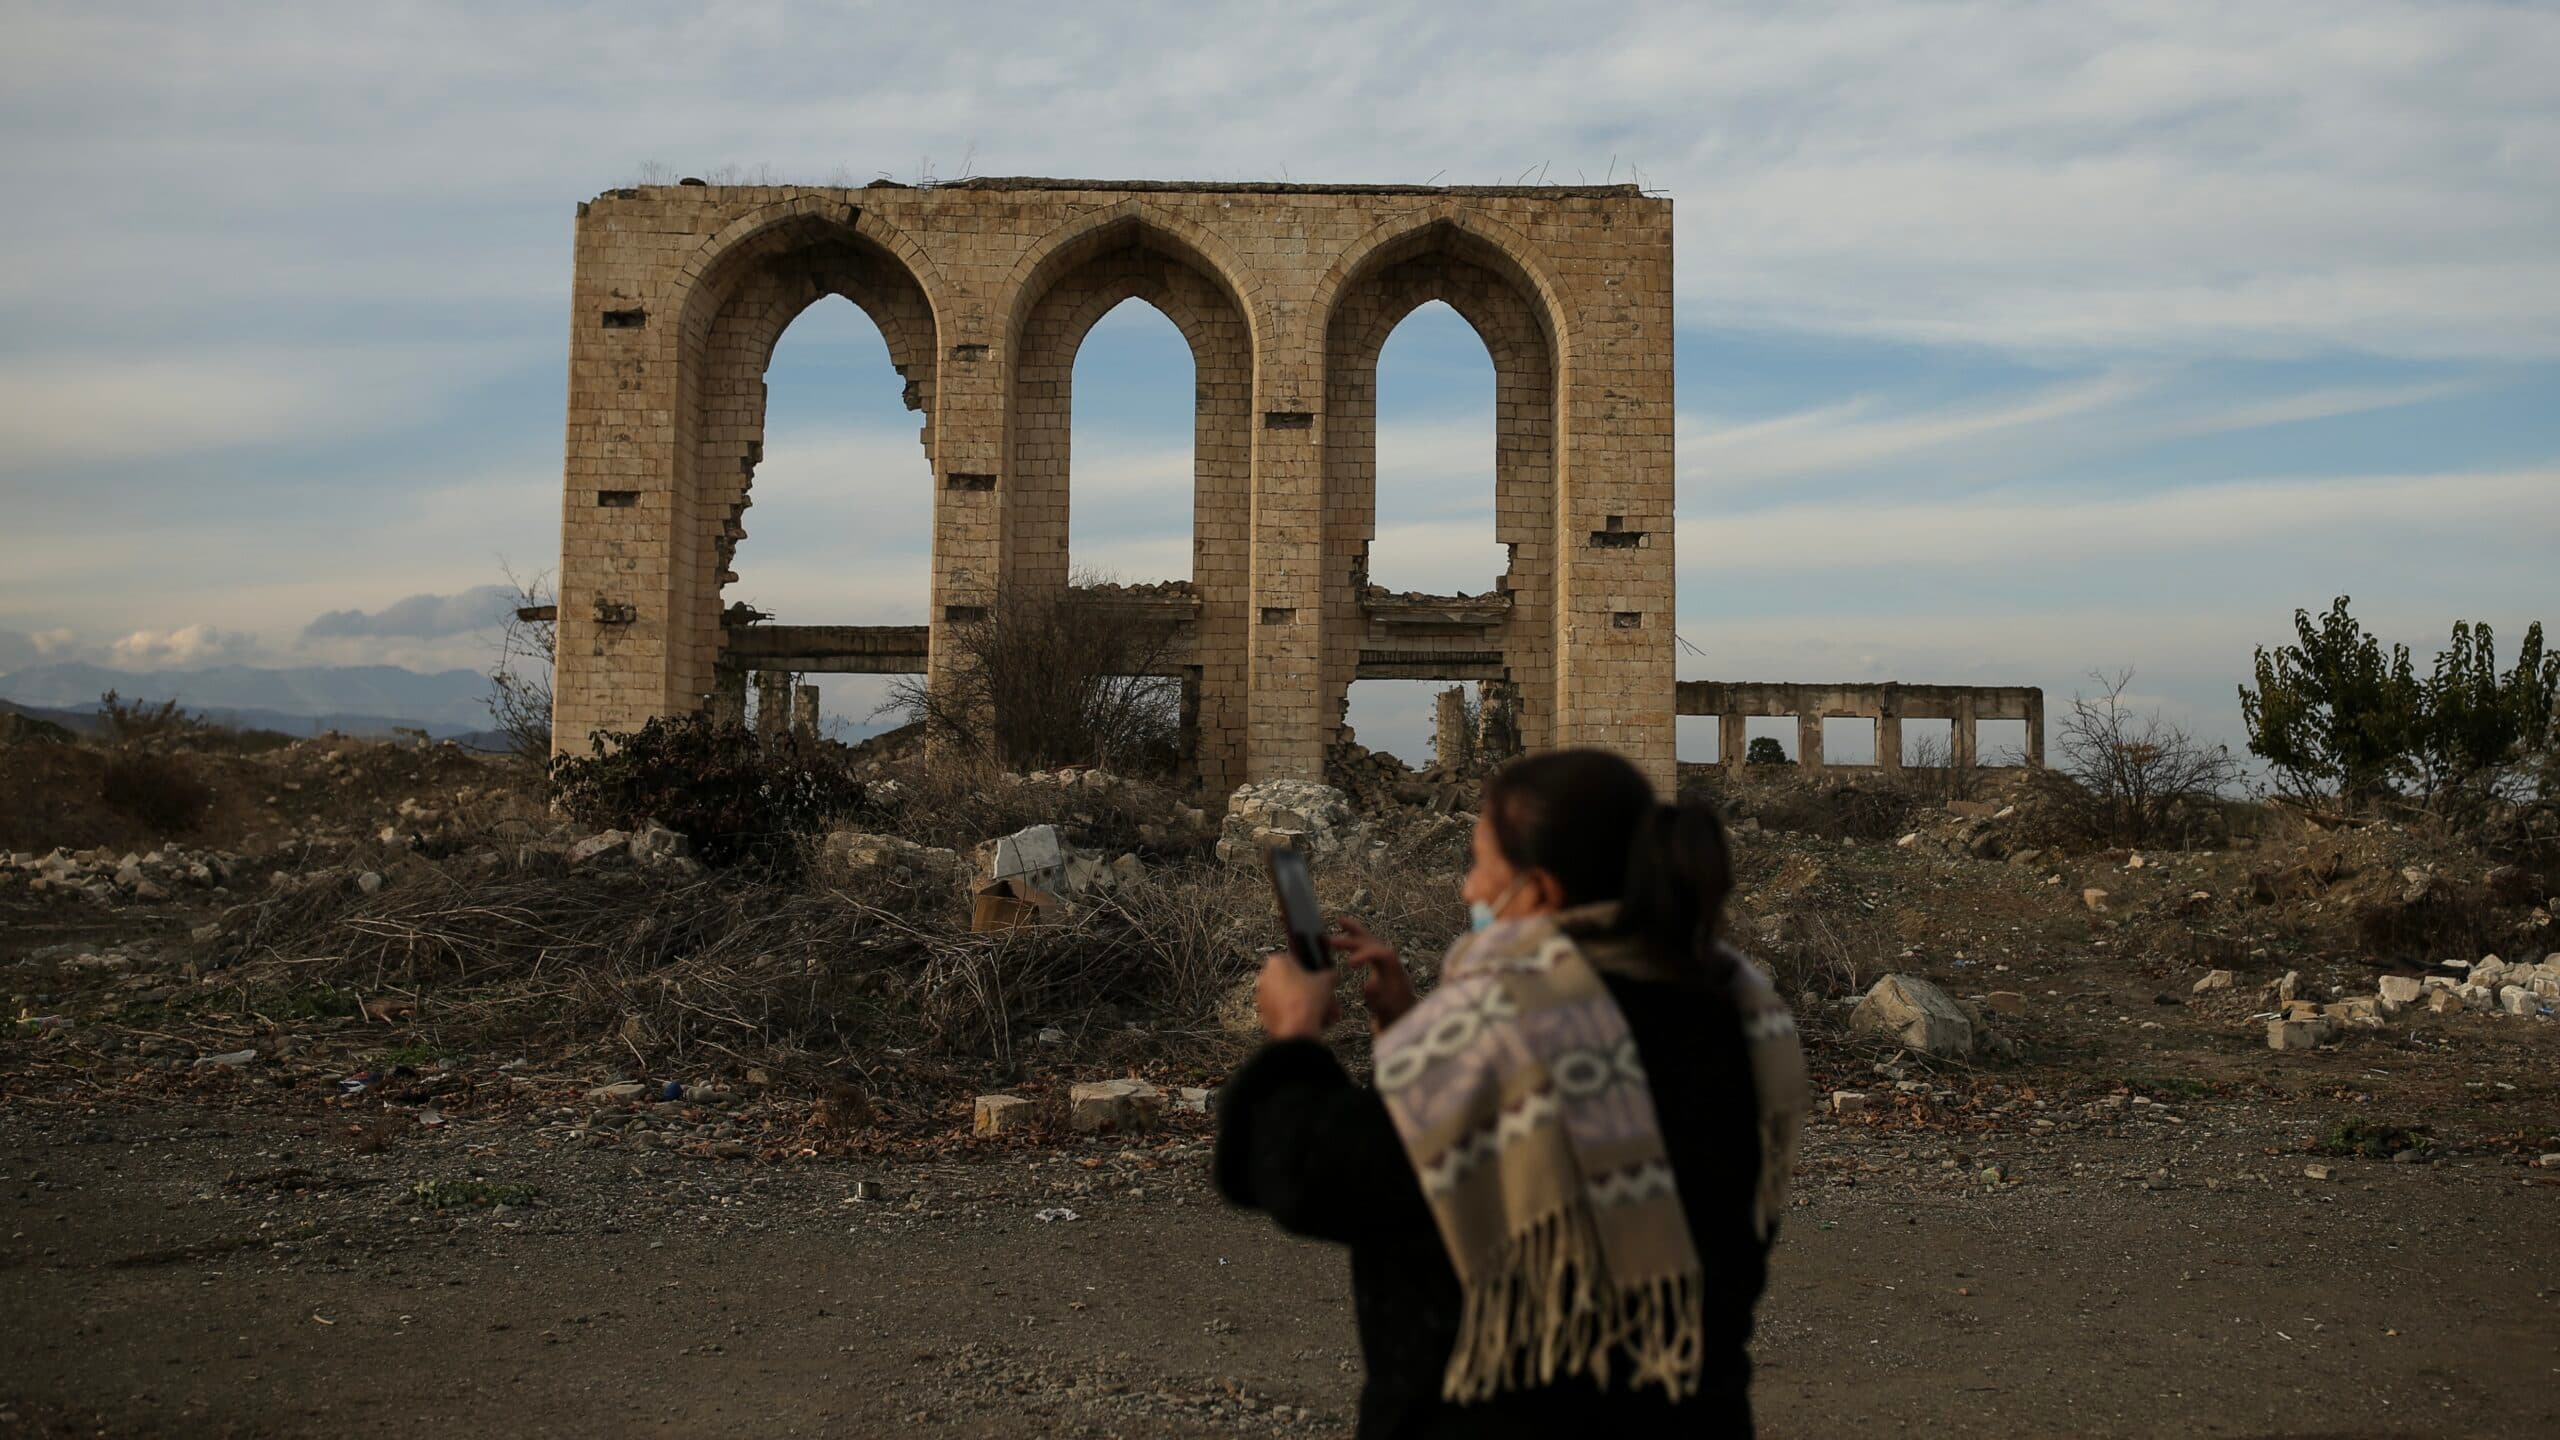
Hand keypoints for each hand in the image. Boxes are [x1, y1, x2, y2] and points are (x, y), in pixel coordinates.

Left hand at [1254, 951, 1340, 1041]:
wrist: (1296, 1030)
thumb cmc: (1307, 1000)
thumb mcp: (1326, 981)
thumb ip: (1329, 974)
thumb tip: (1332, 976)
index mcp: (1276, 962)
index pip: (1297, 961)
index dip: (1313, 971)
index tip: (1323, 980)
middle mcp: (1265, 978)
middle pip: (1296, 982)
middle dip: (1315, 992)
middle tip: (1329, 999)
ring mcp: (1263, 997)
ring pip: (1292, 998)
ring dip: (1311, 1005)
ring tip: (1328, 1015)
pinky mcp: (1265, 1015)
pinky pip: (1286, 1011)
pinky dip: (1300, 1015)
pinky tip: (1318, 1023)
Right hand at [1328, 917, 1416, 1033]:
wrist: (1404, 1022)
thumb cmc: (1395, 1017)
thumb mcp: (1387, 1011)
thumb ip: (1379, 998)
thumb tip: (1368, 984)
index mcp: (1395, 971)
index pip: (1381, 954)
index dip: (1365, 954)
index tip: (1349, 963)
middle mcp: (1391, 963)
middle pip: (1374, 943)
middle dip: (1354, 939)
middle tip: (1331, 940)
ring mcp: (1385, 964)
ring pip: (1371, 942)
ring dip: (1356, 932)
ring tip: (1340, 920)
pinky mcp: (1379, 968)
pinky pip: (1367, 949)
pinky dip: (1356, 941)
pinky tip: (1345, 936)